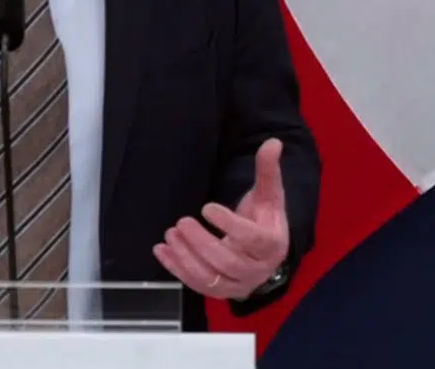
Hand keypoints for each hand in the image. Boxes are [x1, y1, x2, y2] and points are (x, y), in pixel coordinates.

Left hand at [153, 138, 289, 298]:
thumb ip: (268, 170)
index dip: (228, 224)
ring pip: (209, 277)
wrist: (265, 252)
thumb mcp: (269, 195)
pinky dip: (176, 270)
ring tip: (169, 233)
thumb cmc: (264, 219)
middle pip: (226, 261)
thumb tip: (273, 141)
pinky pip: (196, 285)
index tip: (205, 207)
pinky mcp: (220, 292)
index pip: (251, 238)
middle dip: (200, 242)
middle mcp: (257, 270)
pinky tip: (160, 250)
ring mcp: (238, 285)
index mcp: (272, 245)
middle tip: (181, 222)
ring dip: (185, 257)